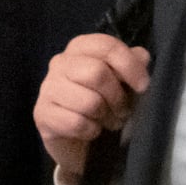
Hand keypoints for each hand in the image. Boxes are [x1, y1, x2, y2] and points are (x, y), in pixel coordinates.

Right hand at [32, 33, 149, 179]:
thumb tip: (142, 57)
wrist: (77, 137)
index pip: (106, 46)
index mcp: (81, 48)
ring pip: (88, 102)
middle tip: (124, 110)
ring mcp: (48, 88)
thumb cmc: (104, 101)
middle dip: (118, 97)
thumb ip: (133, 65)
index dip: (130, 66)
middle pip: (97, 73)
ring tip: (110, 121)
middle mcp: (61, 62)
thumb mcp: (123, 81)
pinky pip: (76, 123)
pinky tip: (92, 130)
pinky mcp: (42, 114)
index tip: (143, 86)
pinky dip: (92, 130)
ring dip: (107, 117)